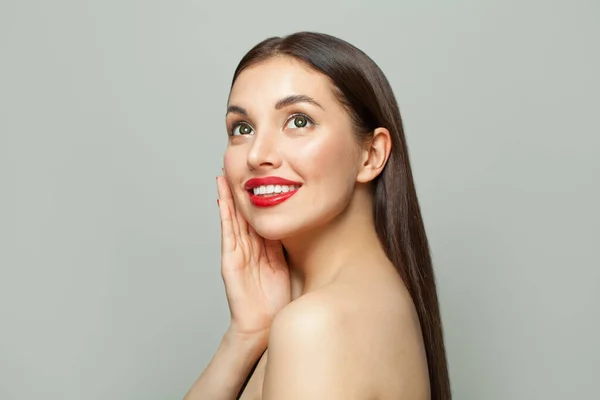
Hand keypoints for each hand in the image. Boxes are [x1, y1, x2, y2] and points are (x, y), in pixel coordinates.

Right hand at [216, 175, 290, 341]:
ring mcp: (237, 253)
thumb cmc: (275, 297)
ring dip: (227, 198)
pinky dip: (224, 216)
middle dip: (238, 192)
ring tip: (224, 177)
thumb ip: (284, 245)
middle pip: (242, 214)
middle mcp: (247, 247)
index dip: (256, 197)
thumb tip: (295, 223)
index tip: (256, 177)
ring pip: (232, 220)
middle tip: (234, 167)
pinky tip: (222, 201)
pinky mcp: (230, 261)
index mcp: (261, 247)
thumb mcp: (284, 263)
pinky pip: (228, 234)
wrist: (263, 323)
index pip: (257, 217)